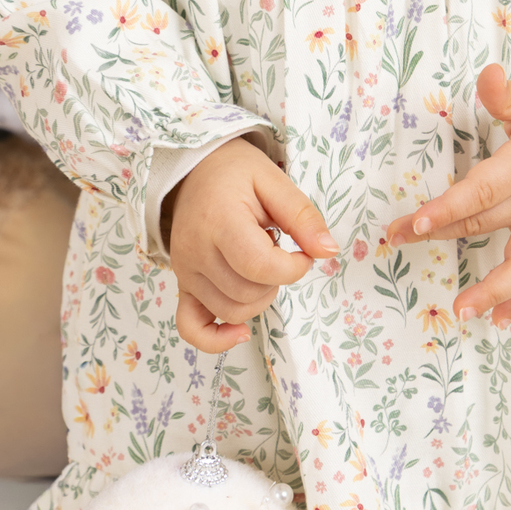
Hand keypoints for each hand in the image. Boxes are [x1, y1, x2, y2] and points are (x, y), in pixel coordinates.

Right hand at [166, 137, 337, 352]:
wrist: (193, 170)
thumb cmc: (236, 173)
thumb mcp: (275, 181)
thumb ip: (303, 216)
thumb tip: (329, 252)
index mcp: (219, 220)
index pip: (259, 266)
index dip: (292, 268)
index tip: (303, 253)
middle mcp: (196, 250)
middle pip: (246, 293)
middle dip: (277, 281)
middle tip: (279, 251)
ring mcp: (184, 271)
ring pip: (230, 311)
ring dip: (259, 299)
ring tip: (260, 265)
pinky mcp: (181, 284)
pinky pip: (191, 327)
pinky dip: (216, 339)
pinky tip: (240, 332)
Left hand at [385, 64, 510, 328]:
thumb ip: (509, 94)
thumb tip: (486, 75)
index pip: (483, 190)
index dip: (449, 208)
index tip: (418, 222)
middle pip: (485, 224)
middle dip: (440, 234)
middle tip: (398, 241)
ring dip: (491, 290)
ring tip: (462, 309)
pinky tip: (500, 319)